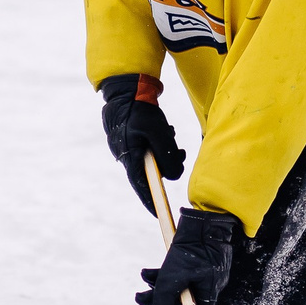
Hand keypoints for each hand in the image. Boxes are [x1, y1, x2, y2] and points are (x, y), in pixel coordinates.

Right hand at [99, 74, 185, 213]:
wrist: (126, 89)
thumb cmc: (141, 109)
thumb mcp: (158, 131)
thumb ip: (168, 155)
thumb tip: (175, 175)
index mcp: (130, 157)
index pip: (141, 187)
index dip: (151, 202)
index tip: (159, 215)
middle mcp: (126, 155)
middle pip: (150, 173)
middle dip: (167, 167)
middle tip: (180, 154)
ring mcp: (127, 147)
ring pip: (151, 159)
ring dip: (165, 151)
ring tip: (171, 136)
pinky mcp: (130, 138)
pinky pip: (148, 148)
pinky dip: (159, 143)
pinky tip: (165, 130)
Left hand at [136, 208, 235, 304]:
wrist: (204, 218)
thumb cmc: (193, 247)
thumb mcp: (174, 276)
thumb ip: (163, 298)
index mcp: (207, 294)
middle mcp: (204, 287)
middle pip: (178, 304)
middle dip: (157, 302)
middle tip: (139, 298)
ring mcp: (198, 274)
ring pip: (174, 288)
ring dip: (155, 286)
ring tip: (143, 279)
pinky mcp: (191, 261)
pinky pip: (174, 274)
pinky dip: (160, 275)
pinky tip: (147, 272)